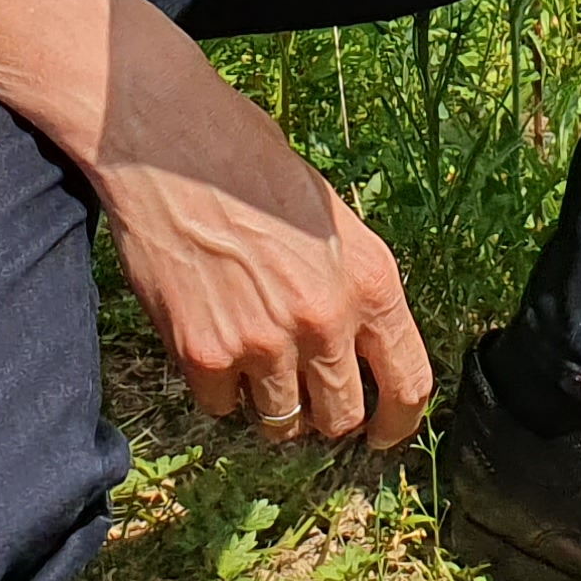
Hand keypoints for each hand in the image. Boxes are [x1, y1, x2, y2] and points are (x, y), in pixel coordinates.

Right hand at [91, 2, 432, 449]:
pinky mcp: (206, 354)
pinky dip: (219, 388)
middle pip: (342, 418)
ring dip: (271, 403)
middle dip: (327, 415)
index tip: (383, 435)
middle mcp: (325, 320)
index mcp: (369, 280)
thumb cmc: (252, 164)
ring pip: (282, 422)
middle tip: (306, 394)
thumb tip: (358, 345)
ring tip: (254, 357)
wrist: (172, 146)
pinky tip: (212, 339)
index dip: (398, 422)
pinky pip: (222, 406)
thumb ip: (351, 285)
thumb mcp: (332, 216)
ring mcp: (264, 343)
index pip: (408, 383)